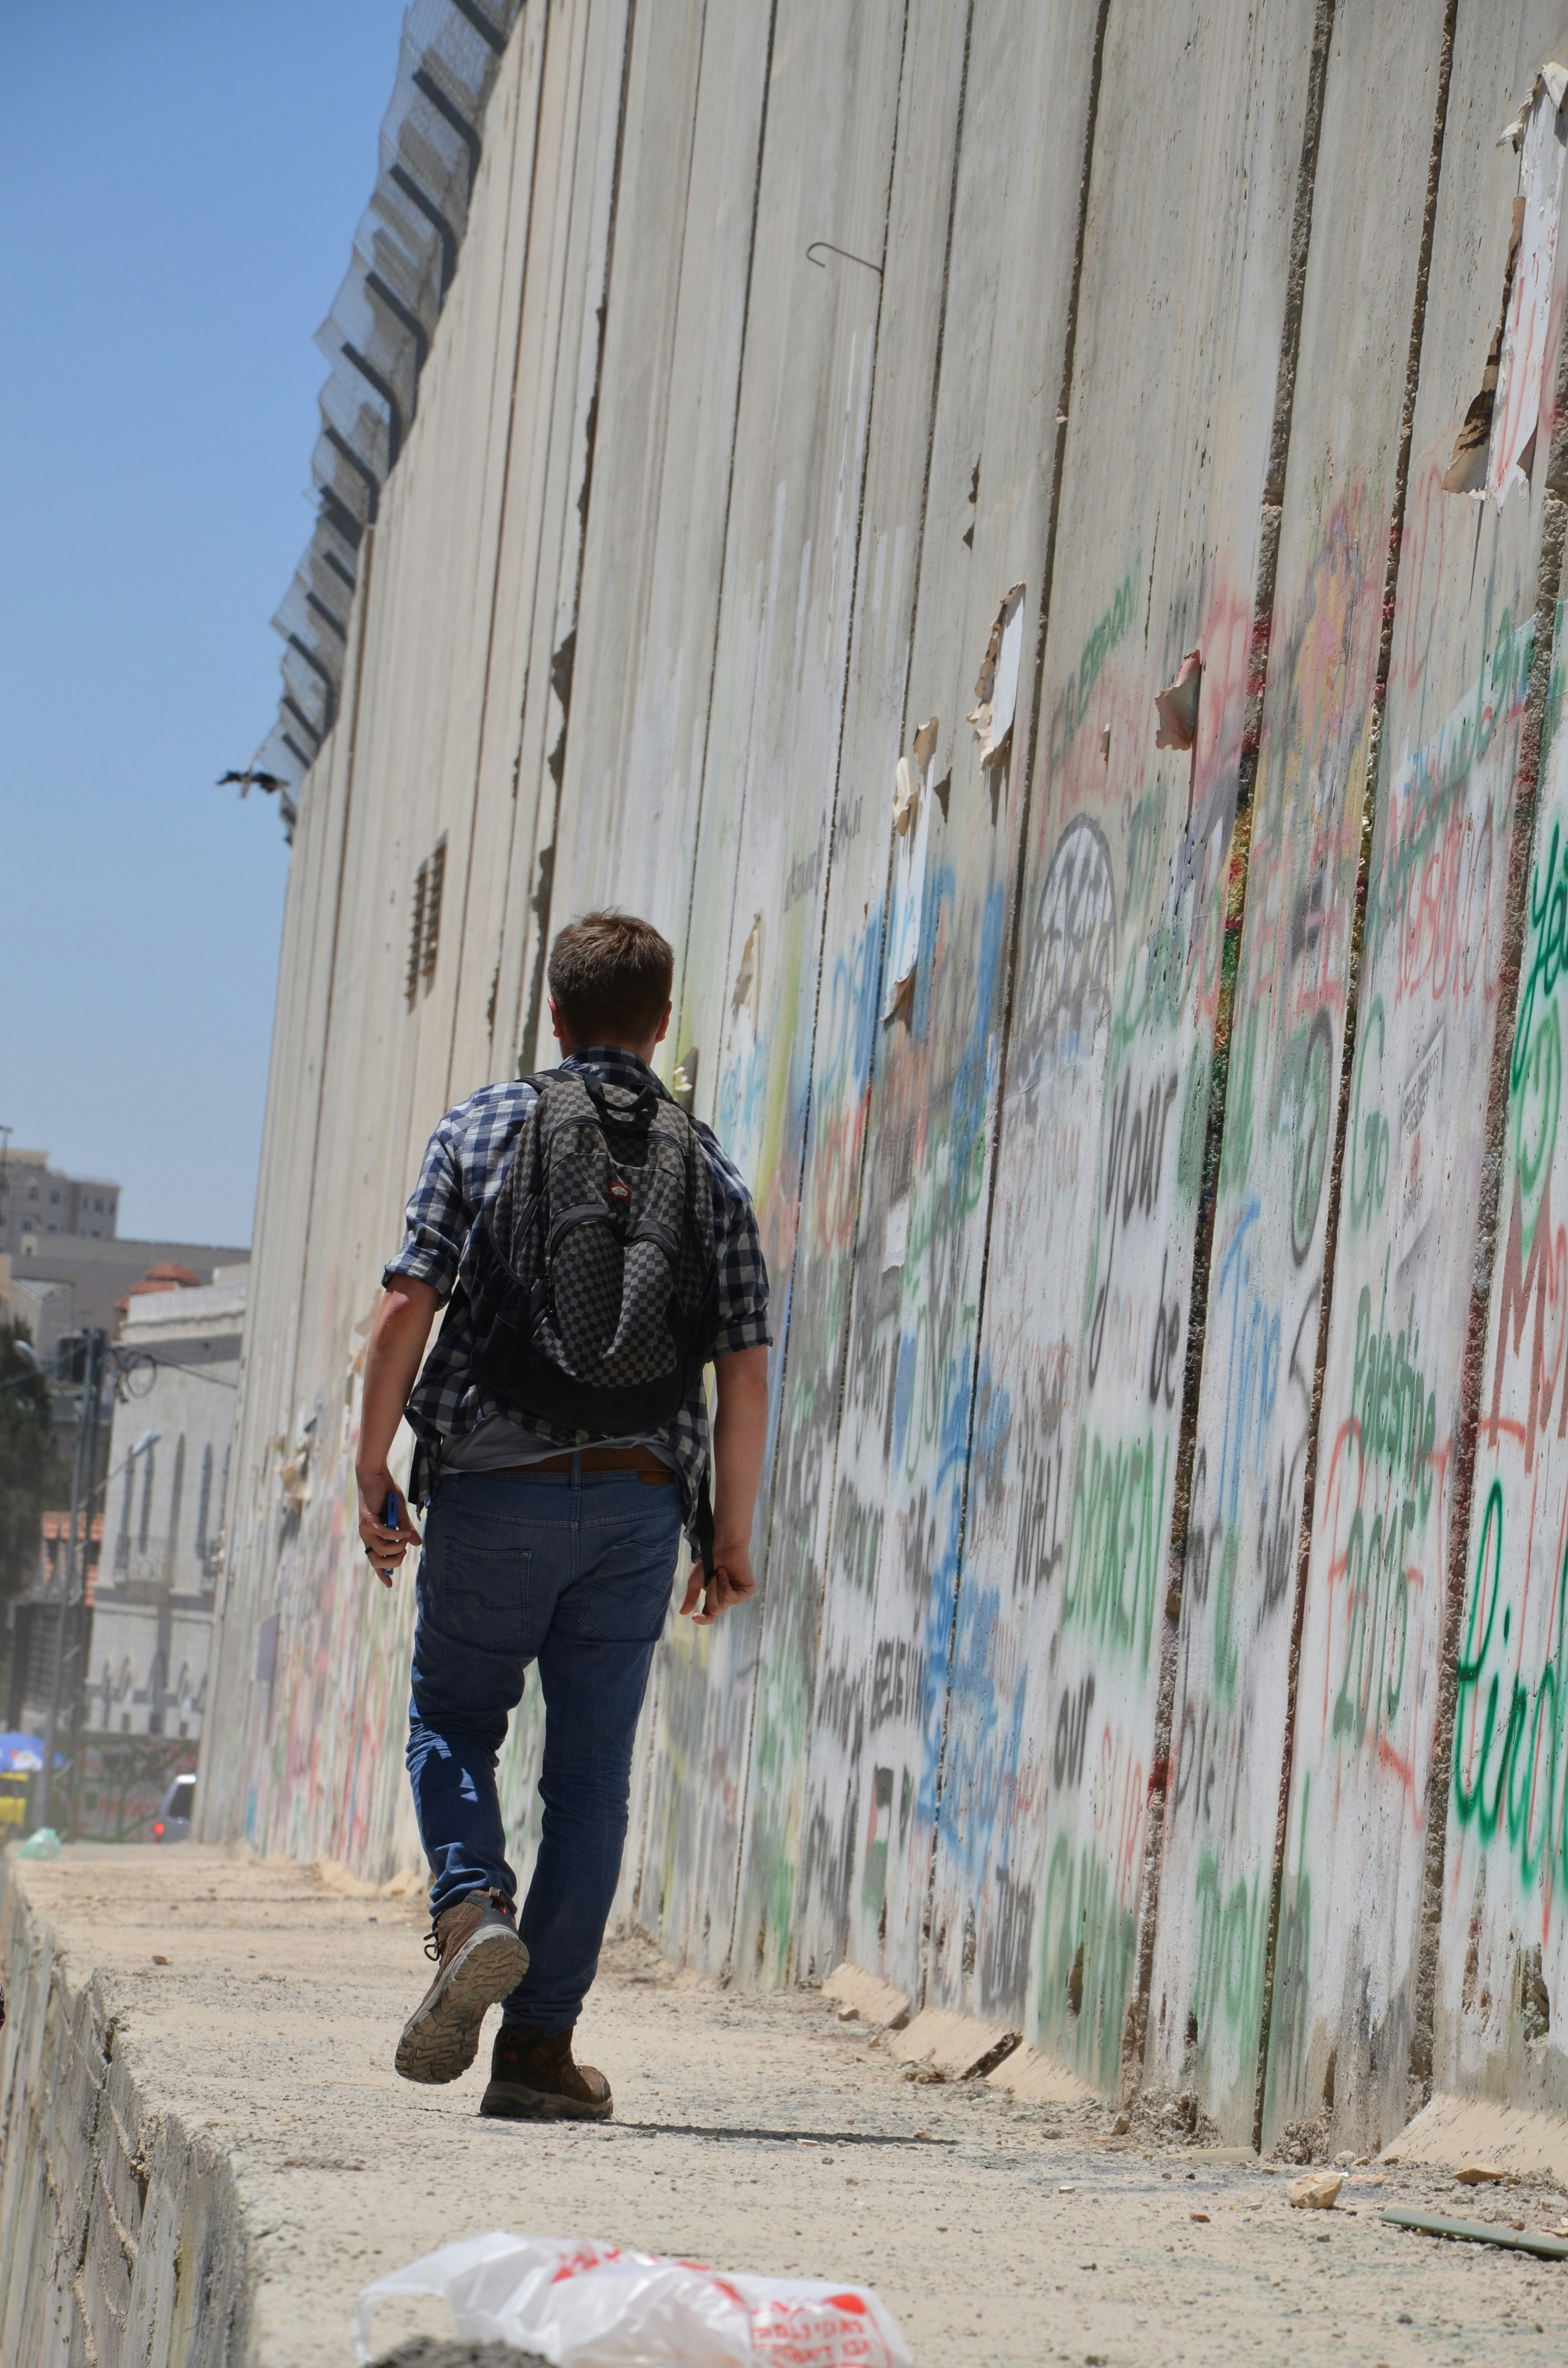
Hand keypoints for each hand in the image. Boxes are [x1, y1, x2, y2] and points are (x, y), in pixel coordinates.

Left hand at [356, 1467, 422, 1588]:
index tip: (389, 1585)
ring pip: (380, 1550)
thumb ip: (407, 1529)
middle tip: (404, 1552)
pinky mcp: (368, 1520)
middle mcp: (367, 1535)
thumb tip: (418, 1544)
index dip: (382, 1574)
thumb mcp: (399, 1514)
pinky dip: (395, 1535)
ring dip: (397, 1547)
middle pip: (376, 1562)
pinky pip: (383, 1534)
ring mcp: (366, 1529)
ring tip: (405, 1538)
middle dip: (393, 1562)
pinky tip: (404, 1531)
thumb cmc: (385, 1492)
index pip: (376, 1560)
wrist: (375, 1474)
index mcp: (373, 1536)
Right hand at [679, 1540, 755, 1624]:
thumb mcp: (695, 1581)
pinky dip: (725, 1585)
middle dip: (710, 1591)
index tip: (694, 1616)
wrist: (721, 1545)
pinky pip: (732, 1598)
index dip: (702, 1619)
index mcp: (715, 1597)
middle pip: (714, 1609)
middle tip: (712, 1574)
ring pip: (722, 1604)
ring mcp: (738, 1595)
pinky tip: (726, 1573)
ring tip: (721, 1571)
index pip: (709, 1616)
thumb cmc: (707, 1560)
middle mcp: (727, 1598)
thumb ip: (691, 1597)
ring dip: (717, 1586)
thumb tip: (682, 1613)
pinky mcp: (748, 1591)